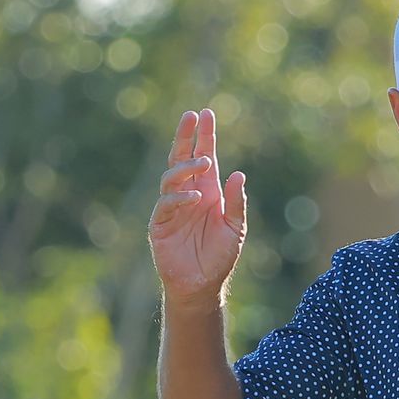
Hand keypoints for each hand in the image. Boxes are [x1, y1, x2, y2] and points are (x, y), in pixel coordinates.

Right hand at [149, 108, 247, 306]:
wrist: (202, 285)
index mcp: (207, 192)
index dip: (203, 136)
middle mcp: (188, 195)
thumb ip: (236, 202)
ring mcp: (172, 208)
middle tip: (192, 117)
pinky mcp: (160, 224)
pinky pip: (166, 204)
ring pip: (172, 177)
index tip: (204, 114)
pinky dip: (180, 197)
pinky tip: (196, 197)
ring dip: (187, 166)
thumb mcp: (236, 228)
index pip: (203, 157)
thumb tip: (239, 174)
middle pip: (181, 158)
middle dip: (185, 137)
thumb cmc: (219, 257)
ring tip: (204, 163)